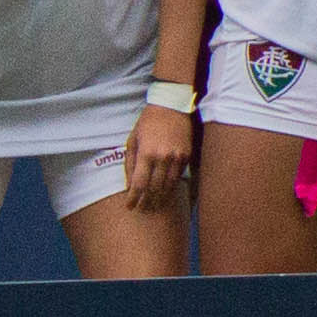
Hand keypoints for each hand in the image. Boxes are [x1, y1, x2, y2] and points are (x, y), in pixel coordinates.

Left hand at [122, 102, 195, 216]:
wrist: (171, 106)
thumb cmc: (148, 122)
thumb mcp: (133, 140)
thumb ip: (130, 163)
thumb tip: (130, 185)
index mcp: (146, 153)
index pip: (139, 184)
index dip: (133, 198)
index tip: (129, 207)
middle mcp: (162, 158)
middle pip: (154, 188)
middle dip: (146, 202)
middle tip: (142, 210)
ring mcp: (177, 157)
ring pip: (168, 185)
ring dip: (160, 198)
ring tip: (154, 206)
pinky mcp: (186, 156)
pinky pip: (178, 177)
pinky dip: (171, 187)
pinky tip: (166, 193)